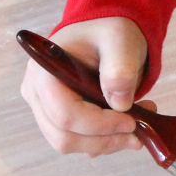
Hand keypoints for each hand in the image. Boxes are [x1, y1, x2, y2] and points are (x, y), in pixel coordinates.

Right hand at [20, 17, 153, 156]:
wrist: (104, 32)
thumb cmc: (108, 32)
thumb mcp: (121, 40)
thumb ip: (120, 68)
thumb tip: (119, 104)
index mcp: (45, 72)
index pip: (65, 114)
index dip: (99, 125)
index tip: (131, 123)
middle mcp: (36, 92)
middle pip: (64, 136)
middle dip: (104, 140)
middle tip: (138, 134)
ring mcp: (43, 107)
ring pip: (70, 143)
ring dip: (106, 142)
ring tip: (138, 123)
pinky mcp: (57, 117)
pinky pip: (78, 140)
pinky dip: (104, 139)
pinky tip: (125, 122)